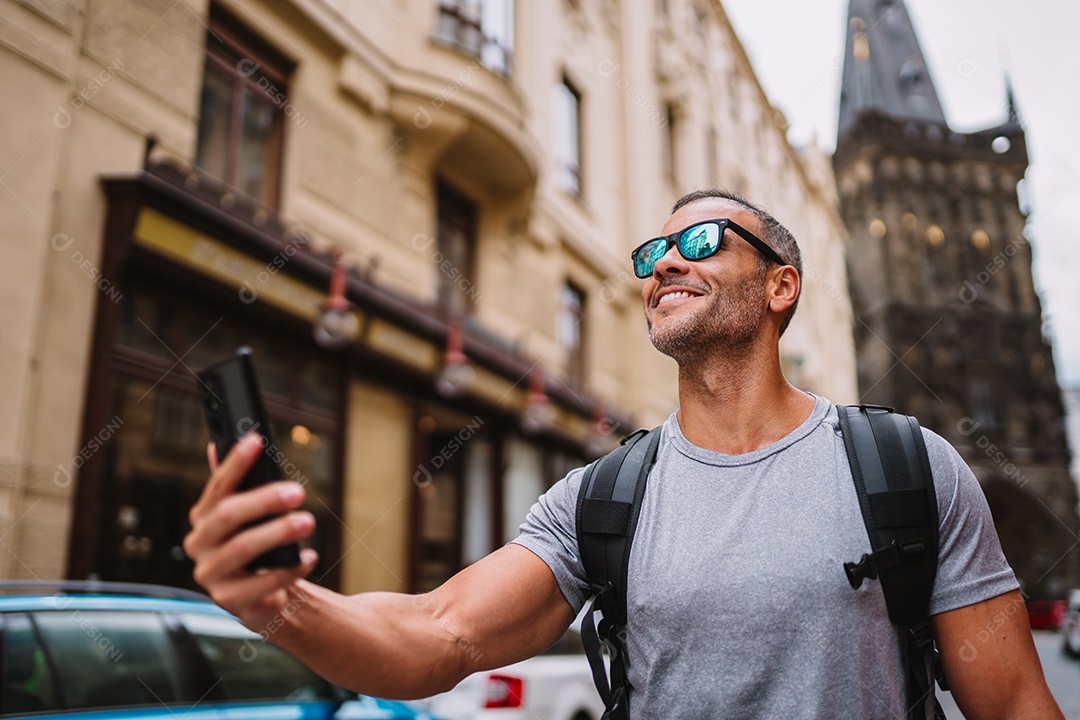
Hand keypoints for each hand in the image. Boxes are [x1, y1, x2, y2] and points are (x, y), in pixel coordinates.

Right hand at [183, 433, 318, 629]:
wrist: (262, 598)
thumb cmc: (257, 550)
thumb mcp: (247, 517)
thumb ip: (235, 485)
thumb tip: (215, 445)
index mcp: (204, 518)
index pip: (218, 486)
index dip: (236, 463)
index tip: (257, 440)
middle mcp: (200, 544)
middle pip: (228, 515)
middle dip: (264, 500)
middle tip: (297, 492)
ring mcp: (211, 574)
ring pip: (243, 548)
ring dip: (279, 532)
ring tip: (308, 522)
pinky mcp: (229, 601)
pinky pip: (262, 583)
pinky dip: (290, 568)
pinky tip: (308, 557)